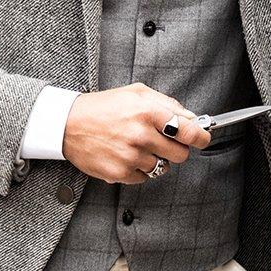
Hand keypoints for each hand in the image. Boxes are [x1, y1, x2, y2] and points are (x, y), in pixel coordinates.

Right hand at [62, 82, 212, 183]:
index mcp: (148, 111)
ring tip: (135, 145)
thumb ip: (166, 103)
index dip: (200, 137)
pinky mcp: (120, 173)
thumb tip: (191, 118)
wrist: (68, 124)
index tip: (202, 138)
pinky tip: (124, 154)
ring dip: (154, 158)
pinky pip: (144, 177)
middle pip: (180, 154)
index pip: (189, 131)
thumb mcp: (136, 92)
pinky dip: (138, 169)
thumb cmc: (103, 106)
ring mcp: (131, 156)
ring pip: (162, 167)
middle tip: (161, 140)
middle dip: (175, 148)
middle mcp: (141, 134)